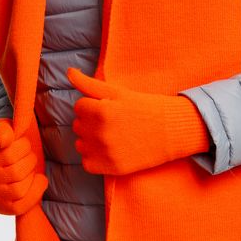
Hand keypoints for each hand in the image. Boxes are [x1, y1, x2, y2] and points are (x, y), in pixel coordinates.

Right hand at [0, 118, 48, 215]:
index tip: (24, 144)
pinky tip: (39, 180)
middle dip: (30, 161)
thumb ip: (3, 129)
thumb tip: (4, 141)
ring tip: (30, 168)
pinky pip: (21, 206)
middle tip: (29, 157)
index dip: (24, 147)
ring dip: (31, 176)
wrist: (2, 162)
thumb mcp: (3, 128)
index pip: (9, 154)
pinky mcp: (0, 208)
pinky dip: (35, 192)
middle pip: (16, 173)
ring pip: (19, 190)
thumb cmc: (6, 142)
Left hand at [67, 67, 210, 175]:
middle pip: (78, 125)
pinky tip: (109, 149)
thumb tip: (69, 72)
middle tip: (113, 121)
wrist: (171, 131)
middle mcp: (101, 133)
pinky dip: (94, 157)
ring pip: (80, 145)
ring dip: (90, 140)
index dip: (93, 105)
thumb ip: (90, 84)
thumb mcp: (118, 92)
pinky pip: (87, 163)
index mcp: (101, 111)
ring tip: (111, 135)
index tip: (109, 107)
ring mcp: (106, 153)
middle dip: (91, 121)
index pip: (79, 107)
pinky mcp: (112, 168)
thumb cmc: (145, 107)